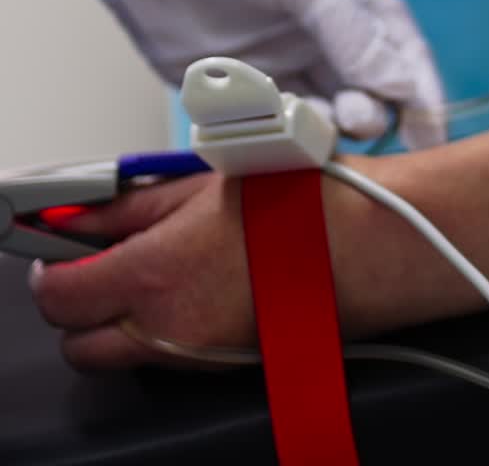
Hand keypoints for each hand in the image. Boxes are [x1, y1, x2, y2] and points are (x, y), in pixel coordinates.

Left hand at [23, 0, 445, 146]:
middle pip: (367, 97)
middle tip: (355, 116)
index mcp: (357, 5)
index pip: (404, 58)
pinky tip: (262, 121)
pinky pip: (261, 128)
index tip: (429, 137)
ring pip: (317, 120)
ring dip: (320, 130)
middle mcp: (324, 41)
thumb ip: (354, 32)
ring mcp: (279, 67)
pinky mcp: (230, 92)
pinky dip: (268, 134)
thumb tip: (402, 87)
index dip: (422, 98)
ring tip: (308, 121)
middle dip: (368, 114)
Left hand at [28, 155, 455, 369]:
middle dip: (80, 300)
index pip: (59, 293)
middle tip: (102, 259)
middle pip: (77, 340)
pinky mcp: (226, 364)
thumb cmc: (308, 203)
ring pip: (121, 354)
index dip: (53, 265)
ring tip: (160, 268)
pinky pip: (169, 356)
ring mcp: (197, 355)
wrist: (377, 244)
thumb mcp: (210, 181)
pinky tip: (203, 283)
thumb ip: (136, 203)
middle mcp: (167, 329)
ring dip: (121, 317)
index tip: (61, 243)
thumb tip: (87, 213)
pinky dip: (167, 328)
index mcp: (155, 274)